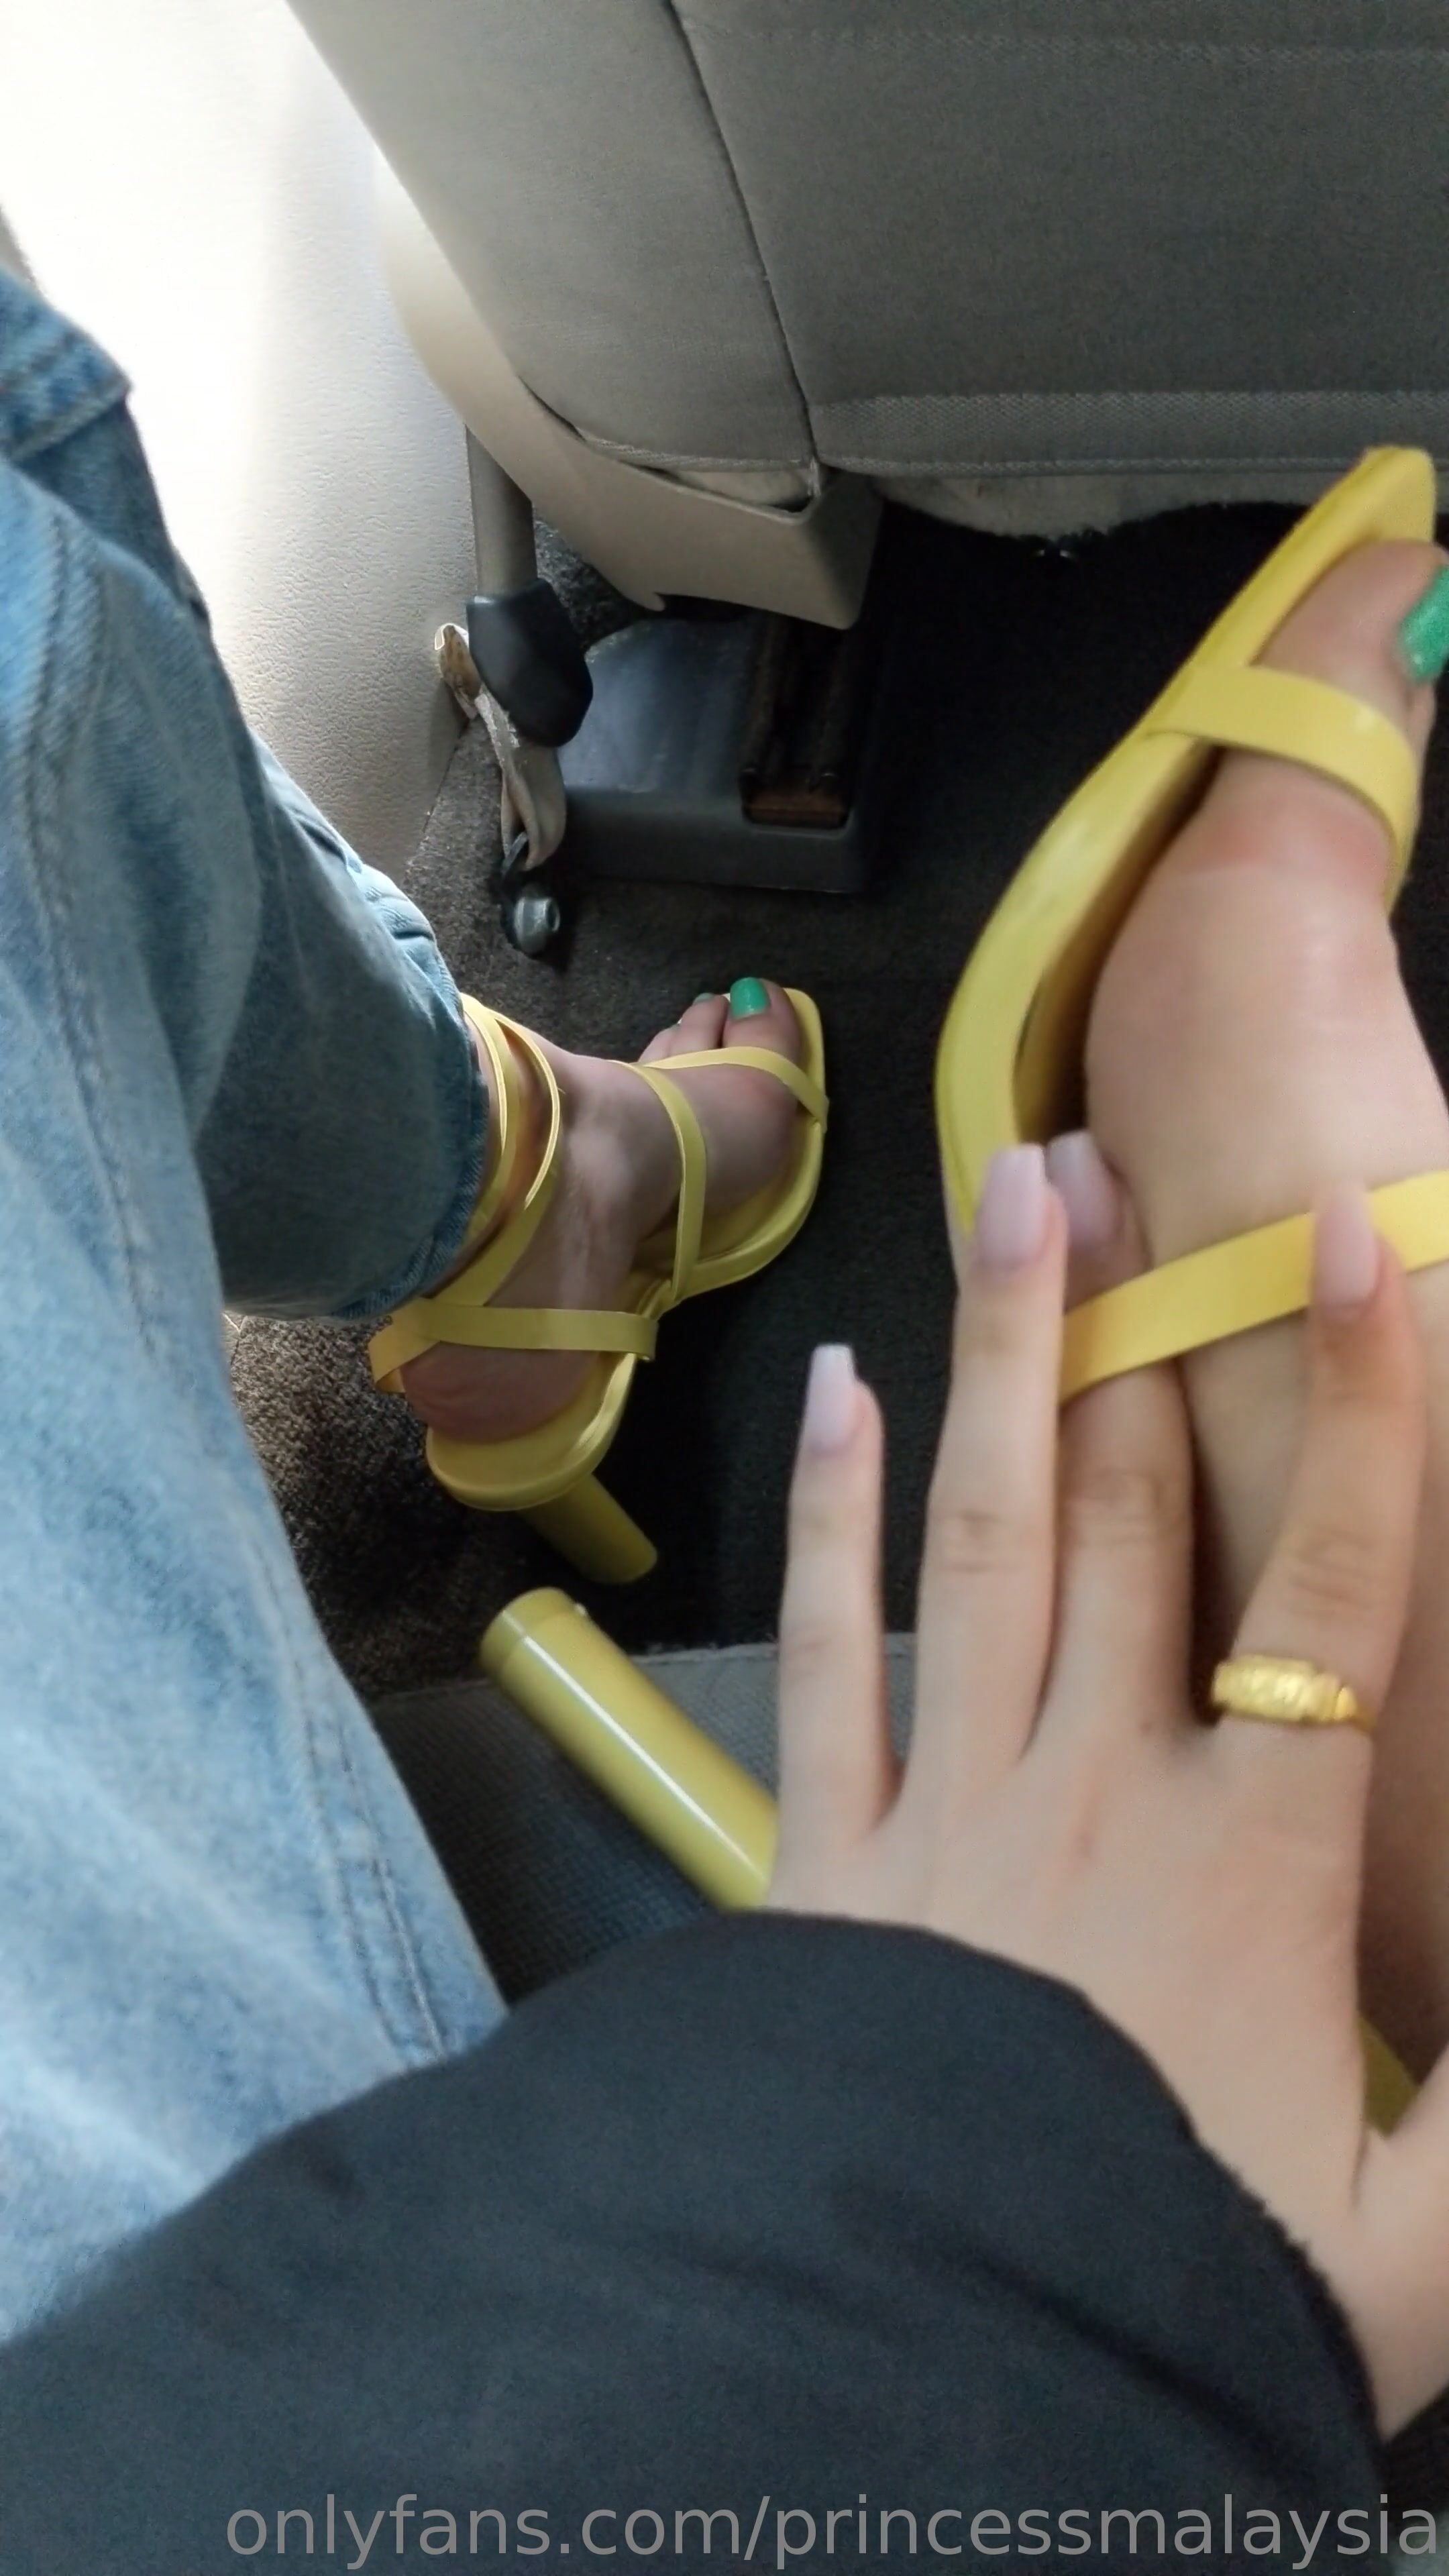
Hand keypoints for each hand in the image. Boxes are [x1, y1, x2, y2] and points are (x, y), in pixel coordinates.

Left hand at [770, 1133, 1448, 2433]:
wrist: (923, 2368)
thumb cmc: (1178, 2286)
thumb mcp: (1414, 2244)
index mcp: (1257, 1857)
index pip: (1333, 1588)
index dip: (1363, 1406)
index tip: (1360, 1241)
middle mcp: (1102, 1785)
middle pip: (1128, 1513)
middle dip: (1135, 1326)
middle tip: (1116, 1152)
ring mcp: (951, 1805)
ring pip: (985, 1540)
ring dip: (1003, 1360)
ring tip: (1008, 1200)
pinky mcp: (829, 1855)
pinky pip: (831, 1653)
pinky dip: (836, 1518)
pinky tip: (843, 1394)